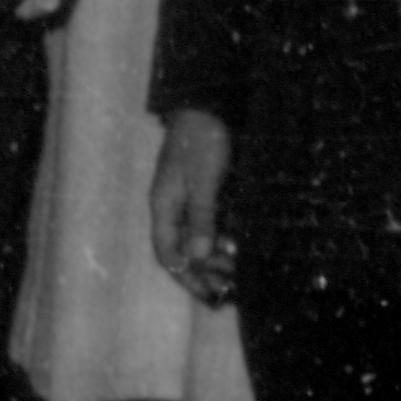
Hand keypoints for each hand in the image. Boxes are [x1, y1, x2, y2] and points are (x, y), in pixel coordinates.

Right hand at [148, 108, 236, 304]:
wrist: (208, 105)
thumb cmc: (202, 139)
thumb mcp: (203, 180)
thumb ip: (201, 217)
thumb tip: (197, 256)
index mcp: (163, 205)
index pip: (167, 253)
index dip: (185, 277)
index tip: (208, 295)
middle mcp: (171, 208)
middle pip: (181, 252)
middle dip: (202, 276)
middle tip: (227, 295)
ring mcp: (187, 202)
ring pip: (196, 243)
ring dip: (214, 263)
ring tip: (236, 278)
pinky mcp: (203, 195)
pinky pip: (208, 228)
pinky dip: (221, 244)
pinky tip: (237, 252)